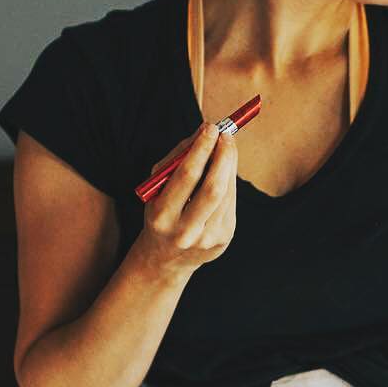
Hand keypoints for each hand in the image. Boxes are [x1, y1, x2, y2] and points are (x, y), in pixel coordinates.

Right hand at [139, 122, 237, 276]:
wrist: (165, 259)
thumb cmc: (160, 213)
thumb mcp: (157, 189)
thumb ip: (177, 161)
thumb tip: (204, 133)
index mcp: (162, 216)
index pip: (186, 176)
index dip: (202, 149)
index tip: (211, 128)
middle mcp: (185, 231)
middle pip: (214, 188)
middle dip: (223, 156)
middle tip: (226, 134)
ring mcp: (208, 238)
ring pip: (226, 194)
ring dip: (229, 165)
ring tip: (226, 147)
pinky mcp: (223, 239)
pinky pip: (230, 203)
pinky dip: (230, 181)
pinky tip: (225, 170)